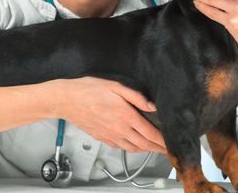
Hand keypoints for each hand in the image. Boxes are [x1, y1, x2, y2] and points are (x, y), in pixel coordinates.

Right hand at [50, 76, 166, 153]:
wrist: (67, 100)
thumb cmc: (88, 90)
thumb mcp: (115, 87)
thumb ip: (136, 97)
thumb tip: (151, 106)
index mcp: (125, 116)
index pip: (150, 133)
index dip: (162, 140)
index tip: (170, 142)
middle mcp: (119, 129)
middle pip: (144, 144)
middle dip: (158, 148)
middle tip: (167, 149)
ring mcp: (110, 136)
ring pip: (133, 148)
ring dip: (146, 150)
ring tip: (154, 149)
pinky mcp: (103, 138)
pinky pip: (121, 147)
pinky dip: (132, 149)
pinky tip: (134, 146)